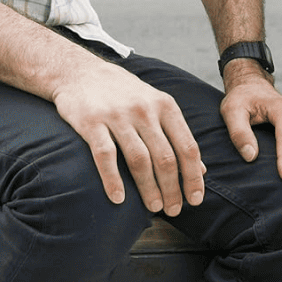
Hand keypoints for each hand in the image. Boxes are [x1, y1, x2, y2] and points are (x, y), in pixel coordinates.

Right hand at [51, 59, 206, 214]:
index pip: (187, 147)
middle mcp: (144, 110)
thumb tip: (200, 171)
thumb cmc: (123, 93)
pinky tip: (119, 199)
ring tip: (154, 207)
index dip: (193, 177)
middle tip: (173, 210)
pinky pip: (105, 156)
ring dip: (148, 188)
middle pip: (165, 157)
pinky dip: (113, 180)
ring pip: (139, 159)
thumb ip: (177, 135)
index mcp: (165, 106)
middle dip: (172, 188)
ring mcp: (117, 115)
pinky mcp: (91, 122)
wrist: (80, 72)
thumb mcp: (156, 105)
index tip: (195, 200)